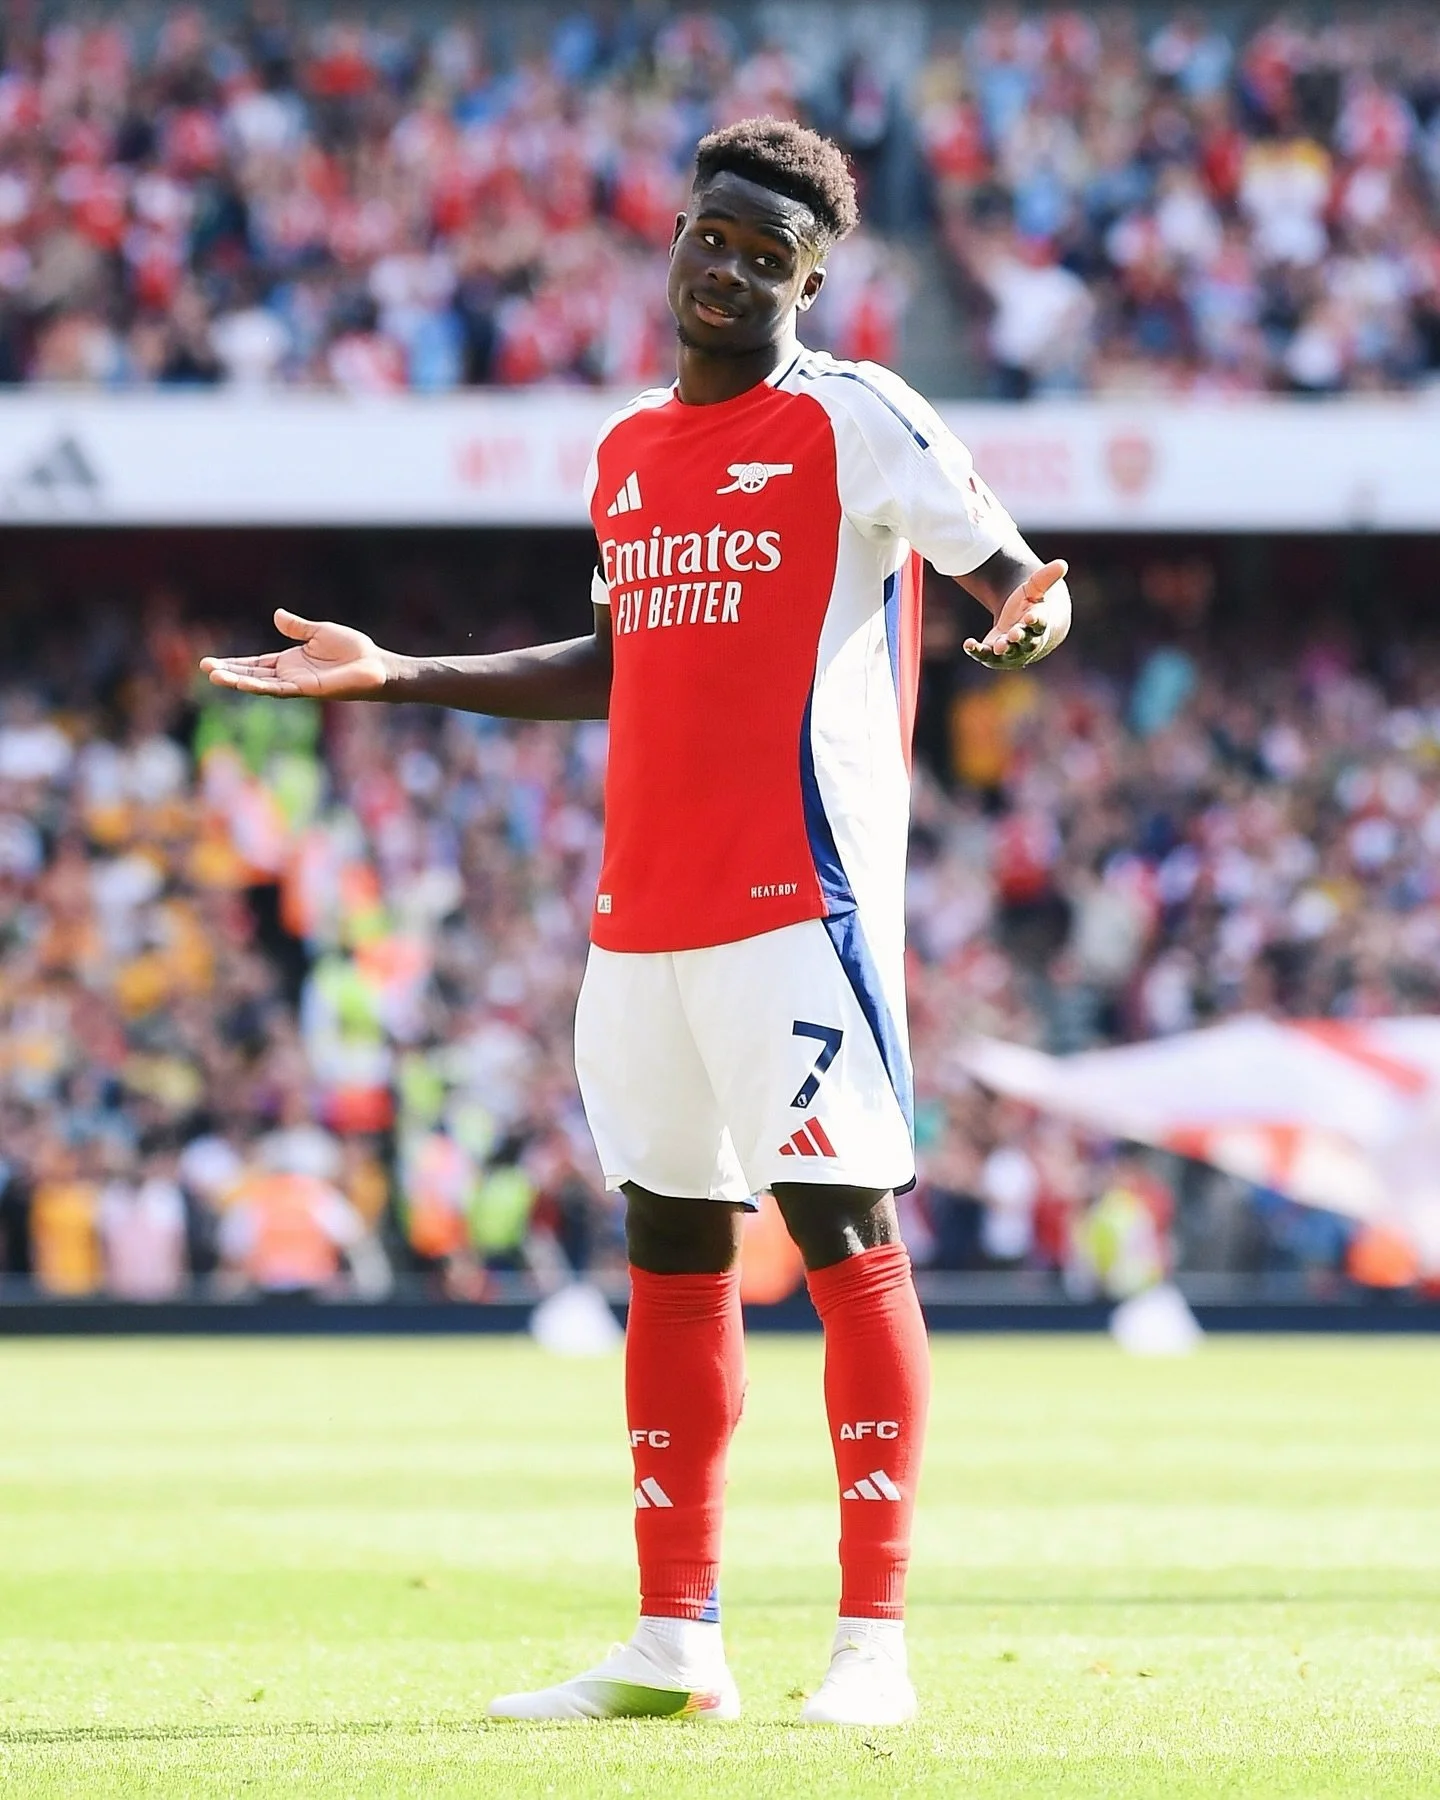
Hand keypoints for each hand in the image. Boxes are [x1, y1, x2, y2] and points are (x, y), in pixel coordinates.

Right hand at [200, 609, 390, 699]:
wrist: (376, 665)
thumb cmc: (353, 650)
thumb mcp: (320, 632)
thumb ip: (297, 628)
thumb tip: (277, 615)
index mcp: (290, 662)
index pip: (255, 665)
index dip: (235, 664)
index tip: (211, 663)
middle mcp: (290, 676)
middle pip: (253, 676)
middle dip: (229, 673)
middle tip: (205, 669)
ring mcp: (298, 684)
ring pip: (262, 685)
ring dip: (239, 681)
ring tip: (215, 677)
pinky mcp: (309, 689)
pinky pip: (280, 689)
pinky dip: (261, 686)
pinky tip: (244, 684)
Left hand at [963, 560, 1069, 670]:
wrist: (1027, 628)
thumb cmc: (1033, 606)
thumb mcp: (1037, 589)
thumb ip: (1046, 577)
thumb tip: (1062, 563)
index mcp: (1040, 625)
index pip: (1040, 624)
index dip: (1036, 621)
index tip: (1031, 617)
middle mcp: (1028, 641)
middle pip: (1025, 641)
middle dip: (1019, 637)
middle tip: (1014, 633)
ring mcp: (1012, 650)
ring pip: (1008, 652)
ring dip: (1003, 648)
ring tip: (998, 645)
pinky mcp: (994, 654)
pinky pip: (986, 655)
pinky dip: (977, 651)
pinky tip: (968, 644)